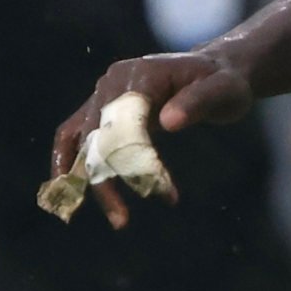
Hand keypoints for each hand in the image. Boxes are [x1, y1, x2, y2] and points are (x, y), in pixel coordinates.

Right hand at [45, 51, 246, 225]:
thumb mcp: (224, 90)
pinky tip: (67, 192)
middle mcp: (113, 82)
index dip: (136, 158)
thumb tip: (168, 122)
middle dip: (104, 180)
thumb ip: (198, 102)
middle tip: (121, 221)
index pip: (124, 121)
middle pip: (95, 134)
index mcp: (140, 75)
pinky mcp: (103, 109)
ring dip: (82, 179)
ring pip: (80, 140)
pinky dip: (68, 163)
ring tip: (98, 216)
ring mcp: (104, 94)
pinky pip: (75, 136)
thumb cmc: (224, 82)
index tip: (161, 191)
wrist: (215, 70)